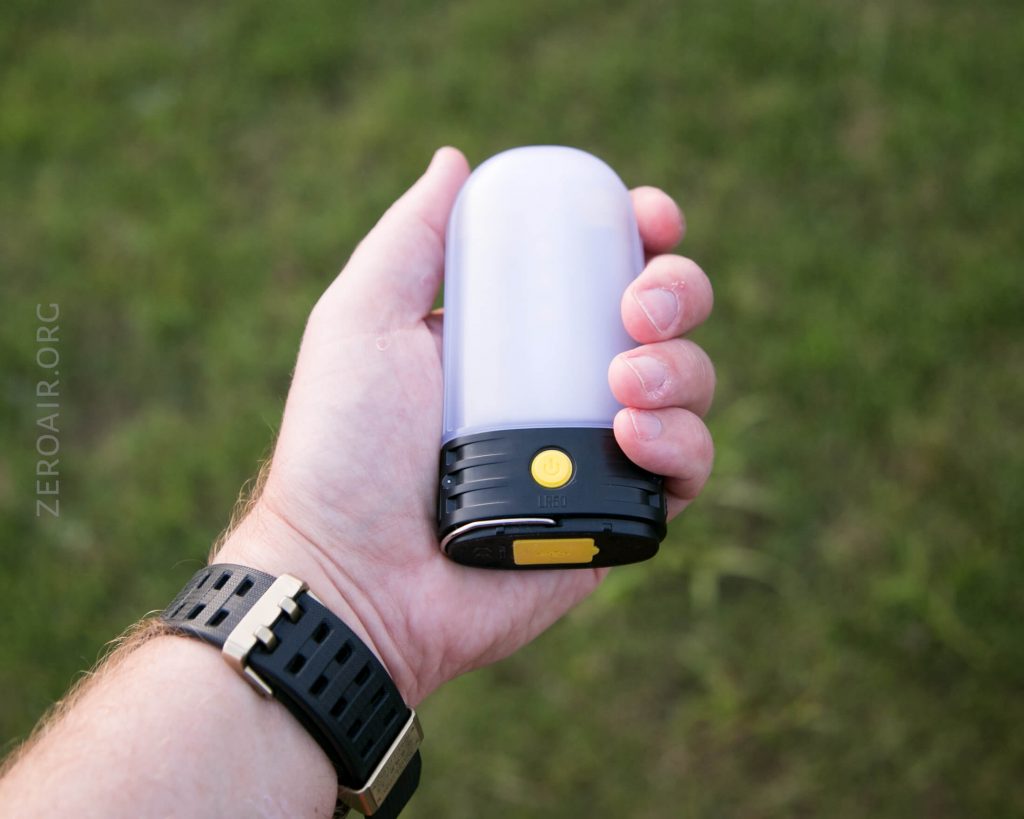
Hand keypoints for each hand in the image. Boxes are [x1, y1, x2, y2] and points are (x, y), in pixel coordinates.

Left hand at [218, 148, 714, 705]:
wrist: (353, 576)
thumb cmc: (343, 450)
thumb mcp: (362, 322)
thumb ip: (409, 239)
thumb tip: (457, 160)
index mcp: (517, 336)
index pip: (601, 270)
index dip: (641, 234)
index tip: (651, 219)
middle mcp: (565, 387)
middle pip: (665, 320)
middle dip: (679, 292)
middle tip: (639, 307)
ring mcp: (594, 452)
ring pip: (690, 387)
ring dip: (682, 368)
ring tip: (624, 382)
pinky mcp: (618, 517)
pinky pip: (687, 470)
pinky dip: (682, 444)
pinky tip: (633, 435)